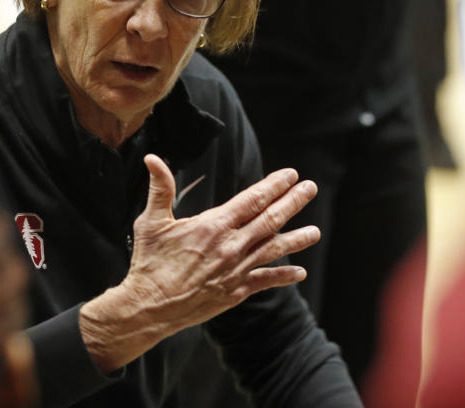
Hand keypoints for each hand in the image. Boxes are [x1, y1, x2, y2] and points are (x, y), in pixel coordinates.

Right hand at [79, 155, 319, 371]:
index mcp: (213, 225)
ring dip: (297, 239)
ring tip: (315, 232)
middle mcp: (231, 246)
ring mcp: (236, 270)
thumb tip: (152, 159)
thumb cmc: (149, 263)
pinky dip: (283, 277)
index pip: (251, 200)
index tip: (290, 175)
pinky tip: (299, 272)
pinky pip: (265, 281)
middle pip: (270, 219)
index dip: (273, 185)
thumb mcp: (151, 221)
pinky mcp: (235, 292)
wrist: (150, 307)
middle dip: (293, 202)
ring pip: (274, 250)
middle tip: (310, 188)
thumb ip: (160, 188)